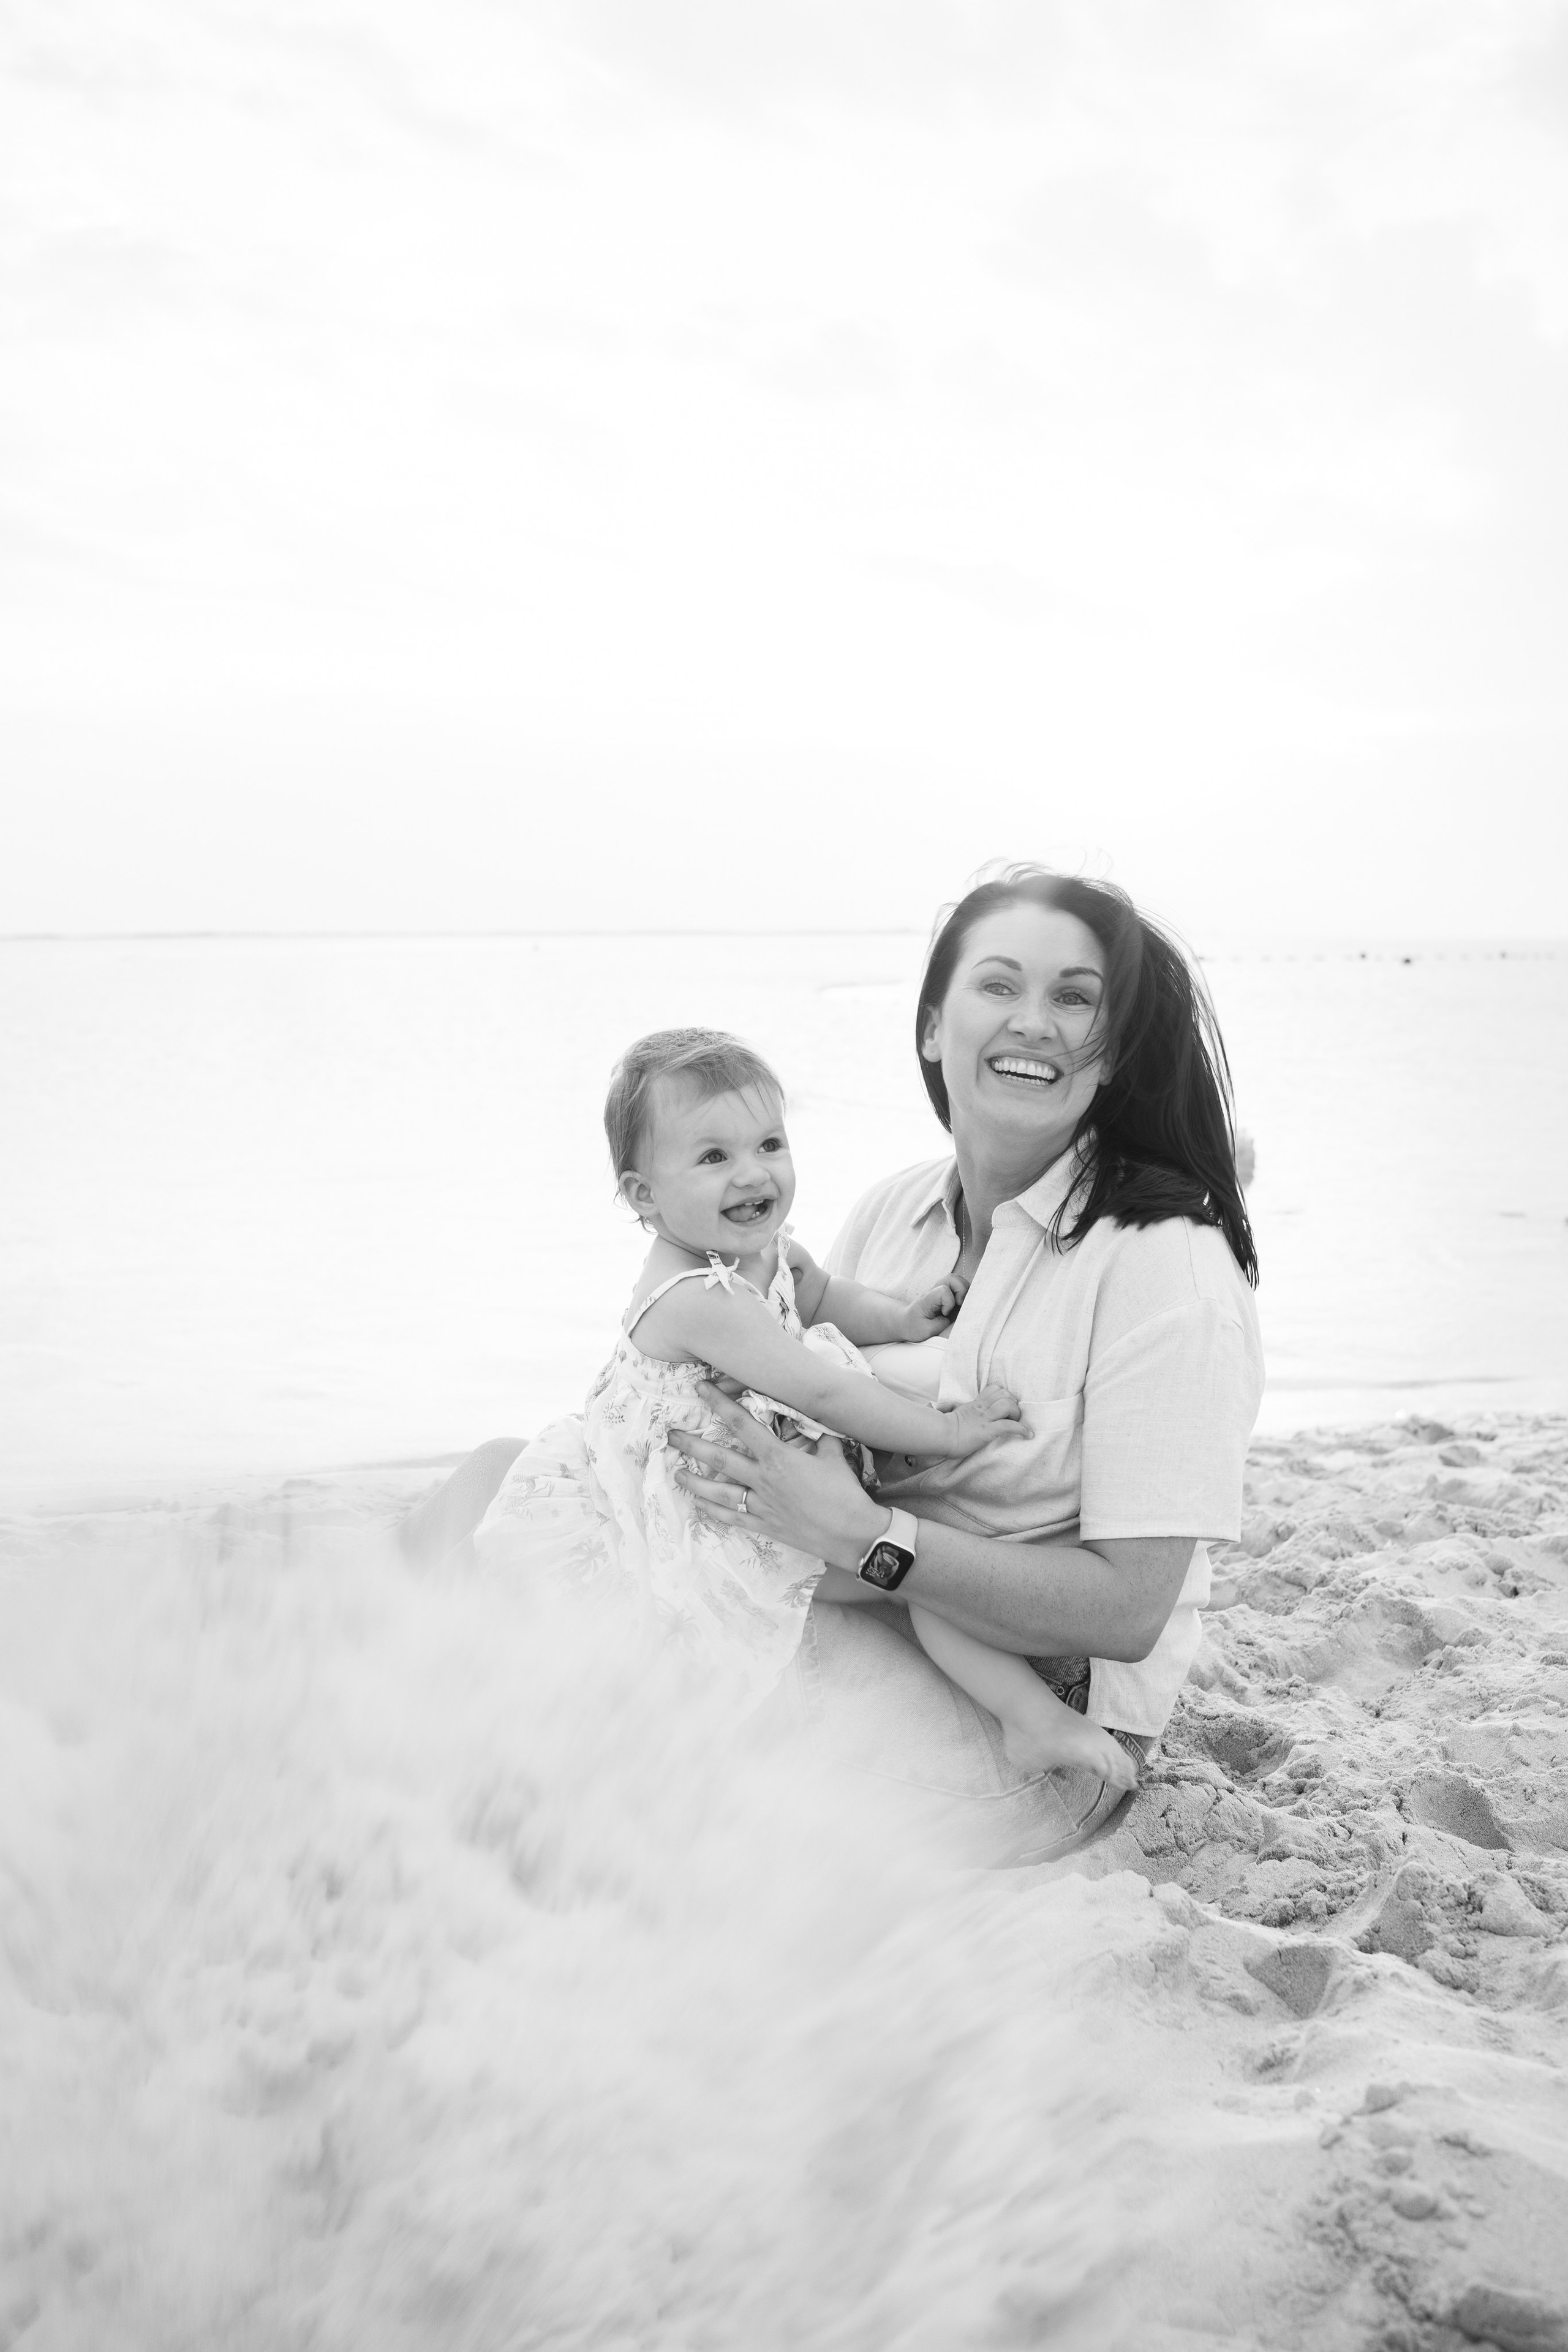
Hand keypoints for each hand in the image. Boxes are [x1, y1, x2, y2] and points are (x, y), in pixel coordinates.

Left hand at [667, 1382, 888, 1571]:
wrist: (852, 1533)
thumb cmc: (845, 1492)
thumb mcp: (833, 1454)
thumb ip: (816, 1435)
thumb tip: (809, 1419)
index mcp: (778, 1457)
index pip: (742, 1424)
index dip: (719, 1403)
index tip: (700, 1389)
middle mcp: (763, 1479)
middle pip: (719, 1458)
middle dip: (692, 1444)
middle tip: (671, 1435)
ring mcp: (761, 1505)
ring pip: (718, 1490)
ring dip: (694, 1480)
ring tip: (675, 1471)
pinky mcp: (764, 1525)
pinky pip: (731, 1517)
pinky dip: (713, 1510)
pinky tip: (698, 1504)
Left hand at [900, 1272, 968, 1340]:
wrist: (907, 1322)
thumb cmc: (914, 1326)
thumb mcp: (926, 1331)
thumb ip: (941, 1325)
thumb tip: (954, 1320)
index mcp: (928, 1298)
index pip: (943, 1290)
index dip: (949, 1302)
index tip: (945, 1314)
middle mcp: (935, 1291)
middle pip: (953, 1278)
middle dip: (962, 1291)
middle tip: (960, 1305)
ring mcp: (941, 1290)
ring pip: (958, 1280)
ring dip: (965, 1292)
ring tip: (962, 1305)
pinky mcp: (948, 1294)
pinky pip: (960, 1287)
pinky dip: (965, 1294)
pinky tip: (961, 1306)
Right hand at [943, 1382, 1029, 1455]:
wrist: (940, 1435)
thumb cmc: (946, 1430)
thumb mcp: (959, 1415)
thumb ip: (969, 1412)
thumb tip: (971, 1415)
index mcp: (976, 1404)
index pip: (994, 1388)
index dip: (1005, 1395)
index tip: (1007, 1406)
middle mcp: (982, 1408)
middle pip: (1004, 1394)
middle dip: (1013, 1403)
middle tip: (1013, 1416)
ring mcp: (985, 1419)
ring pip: (1007, 1405)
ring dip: (1016, 1414)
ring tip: (1017, 1422)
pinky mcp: (987, 1431)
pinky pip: (1008, 1426)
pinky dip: (1021, 1429)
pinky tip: (1027, 1434)